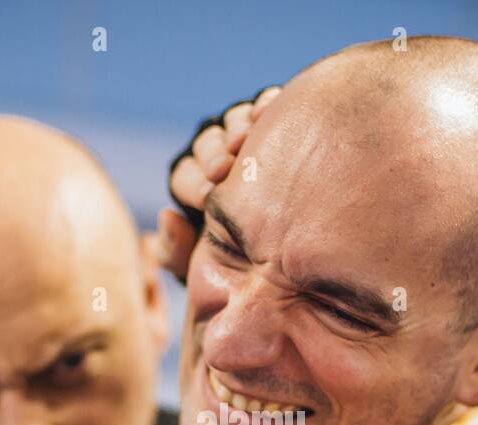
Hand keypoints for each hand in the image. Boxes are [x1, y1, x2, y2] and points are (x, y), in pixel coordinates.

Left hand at [156, 87, 280, 279]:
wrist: (311, 253)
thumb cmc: (258, 263)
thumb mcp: (216, 269)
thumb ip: (179, 252)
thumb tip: (166, 217)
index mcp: (201, 187)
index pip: (186, 176)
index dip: (193, 184)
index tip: (206, 198)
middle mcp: (223, 156)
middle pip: (208, 143)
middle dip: (212, 154)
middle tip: (223, 168)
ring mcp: (252, 134)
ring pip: (235, 119)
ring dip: (238, 126)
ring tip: (247, 138)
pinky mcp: (280, 119)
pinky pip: (267, 102)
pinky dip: (266, 103)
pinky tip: (269, 111)